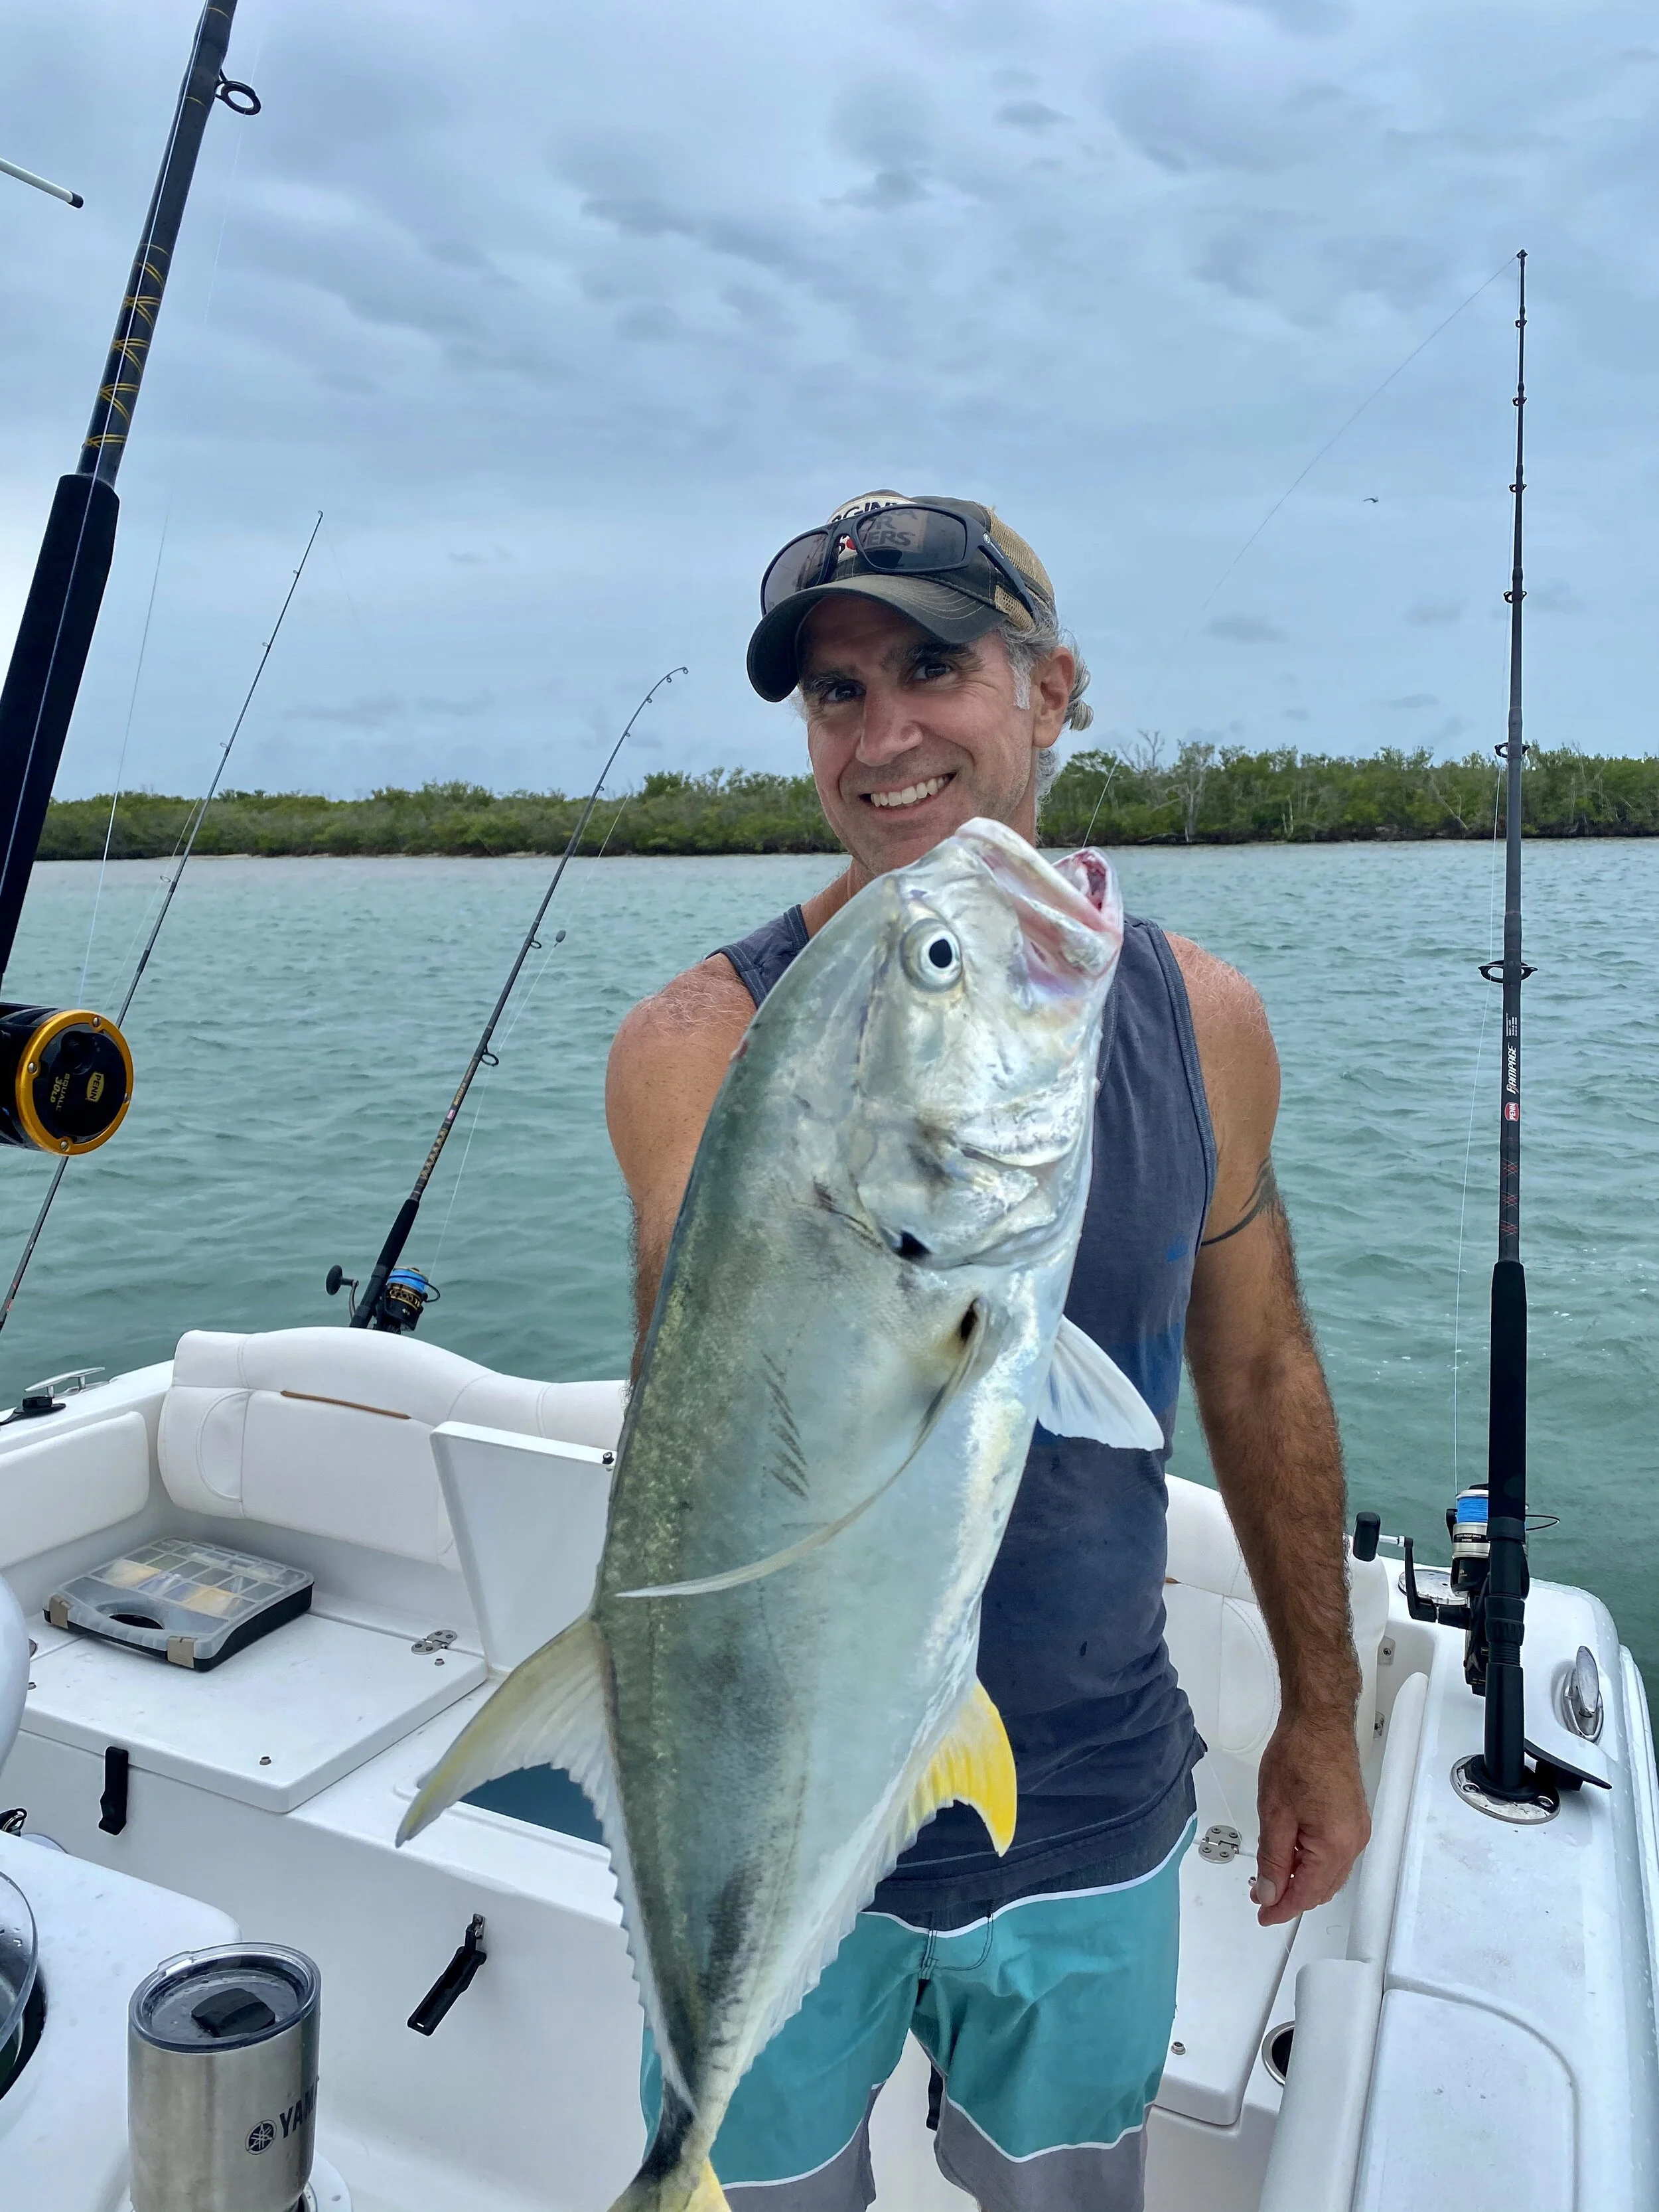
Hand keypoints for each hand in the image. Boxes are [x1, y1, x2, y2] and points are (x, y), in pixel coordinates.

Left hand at [1249, 1709, 1369, 1927]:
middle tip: (1261, 1896)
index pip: (1307, 1893)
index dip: (1282, 1908)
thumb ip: (1273, 1859)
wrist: (1319, 1721)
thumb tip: (1270, 1893)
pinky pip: (1334, 1854)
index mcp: (1335, 1845)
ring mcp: (1356, 1830)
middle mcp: (1353, 1843)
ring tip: (1271, 1876)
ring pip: (1328, 1872)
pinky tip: (1291, 1855)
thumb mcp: (1275, 1813)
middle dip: (1291, 1895)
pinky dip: (1312, 1862)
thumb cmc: (1298, 1757)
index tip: (1263, 1915)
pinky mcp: (1353, 1818)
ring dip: (1301, 1879)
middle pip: (1321, 1887)